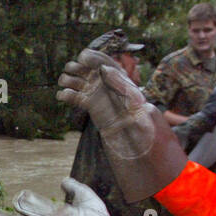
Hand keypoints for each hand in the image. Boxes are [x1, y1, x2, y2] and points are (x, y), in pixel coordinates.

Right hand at [55, 49, 187, 200]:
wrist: (152, 160)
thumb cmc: (154, 137)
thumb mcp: (143, 114)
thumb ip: (126, 93)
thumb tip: (109, 74)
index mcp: (129, 88)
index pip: (112, 68)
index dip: (98, 59)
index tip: (84, 55)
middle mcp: (116, 93)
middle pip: (96, 74)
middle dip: (81, 68)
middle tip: (69, 69)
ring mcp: (106, 103)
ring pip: (86, 86)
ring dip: (73, 80)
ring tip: (63, 80)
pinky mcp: (98, 114)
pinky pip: (82, 102)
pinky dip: (71, 97)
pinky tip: (61, 96)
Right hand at [57, 50, 162, 158]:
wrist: (127, 127)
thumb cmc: (133, 110)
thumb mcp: (130, 93)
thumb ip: (118, 80)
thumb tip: (103, 69)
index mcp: (115, 73)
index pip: (101, 60)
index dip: (91, 57)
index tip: (82, 57)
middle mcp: (102, 79)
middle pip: (84, 68)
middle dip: (75, 67)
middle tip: (70, 69)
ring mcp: (93, 90)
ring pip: (76, 80)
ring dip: (67, 79)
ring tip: (63, 81)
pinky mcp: (86, 102)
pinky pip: (74, 96)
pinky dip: (66, 94)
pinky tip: (61, 95)